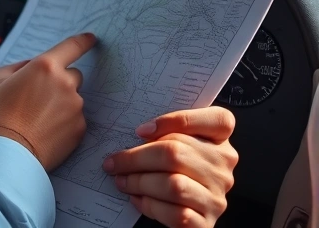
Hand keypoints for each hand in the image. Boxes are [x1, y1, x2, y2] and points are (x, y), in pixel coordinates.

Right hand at [0, 32, 95, 170]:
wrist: (8, 152)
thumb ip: (18, 67)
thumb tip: (31, 66)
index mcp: (45, 67)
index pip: (72, 46)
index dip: (83, 41)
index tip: (90, 39)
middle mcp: (65, 83)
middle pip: (73, 75)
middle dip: (60, 81)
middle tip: (40, 97)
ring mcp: (75, 107)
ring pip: (73, 98)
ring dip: (61, 103)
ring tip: (38, 118)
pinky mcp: (80, 128)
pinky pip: (75, 119)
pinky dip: (64, 122)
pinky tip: (46, 130)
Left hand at [103, 107, 237, 227]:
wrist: (179, 209)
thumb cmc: (169, 167)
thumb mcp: (170, 143)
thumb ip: (163, 132)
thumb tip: (138, 133)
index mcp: (220, 138)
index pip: (217, 120)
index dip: (175, 120)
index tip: (140, 130)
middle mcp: (223, 166)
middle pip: (177, 153)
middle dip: (137, 158)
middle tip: (113, 162)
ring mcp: (217, 195)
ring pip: (174, 185)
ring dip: (139, 182)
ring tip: (121, 180)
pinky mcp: (207, 222)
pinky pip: (175, 213)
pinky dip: (149, 205)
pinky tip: (137, 198)